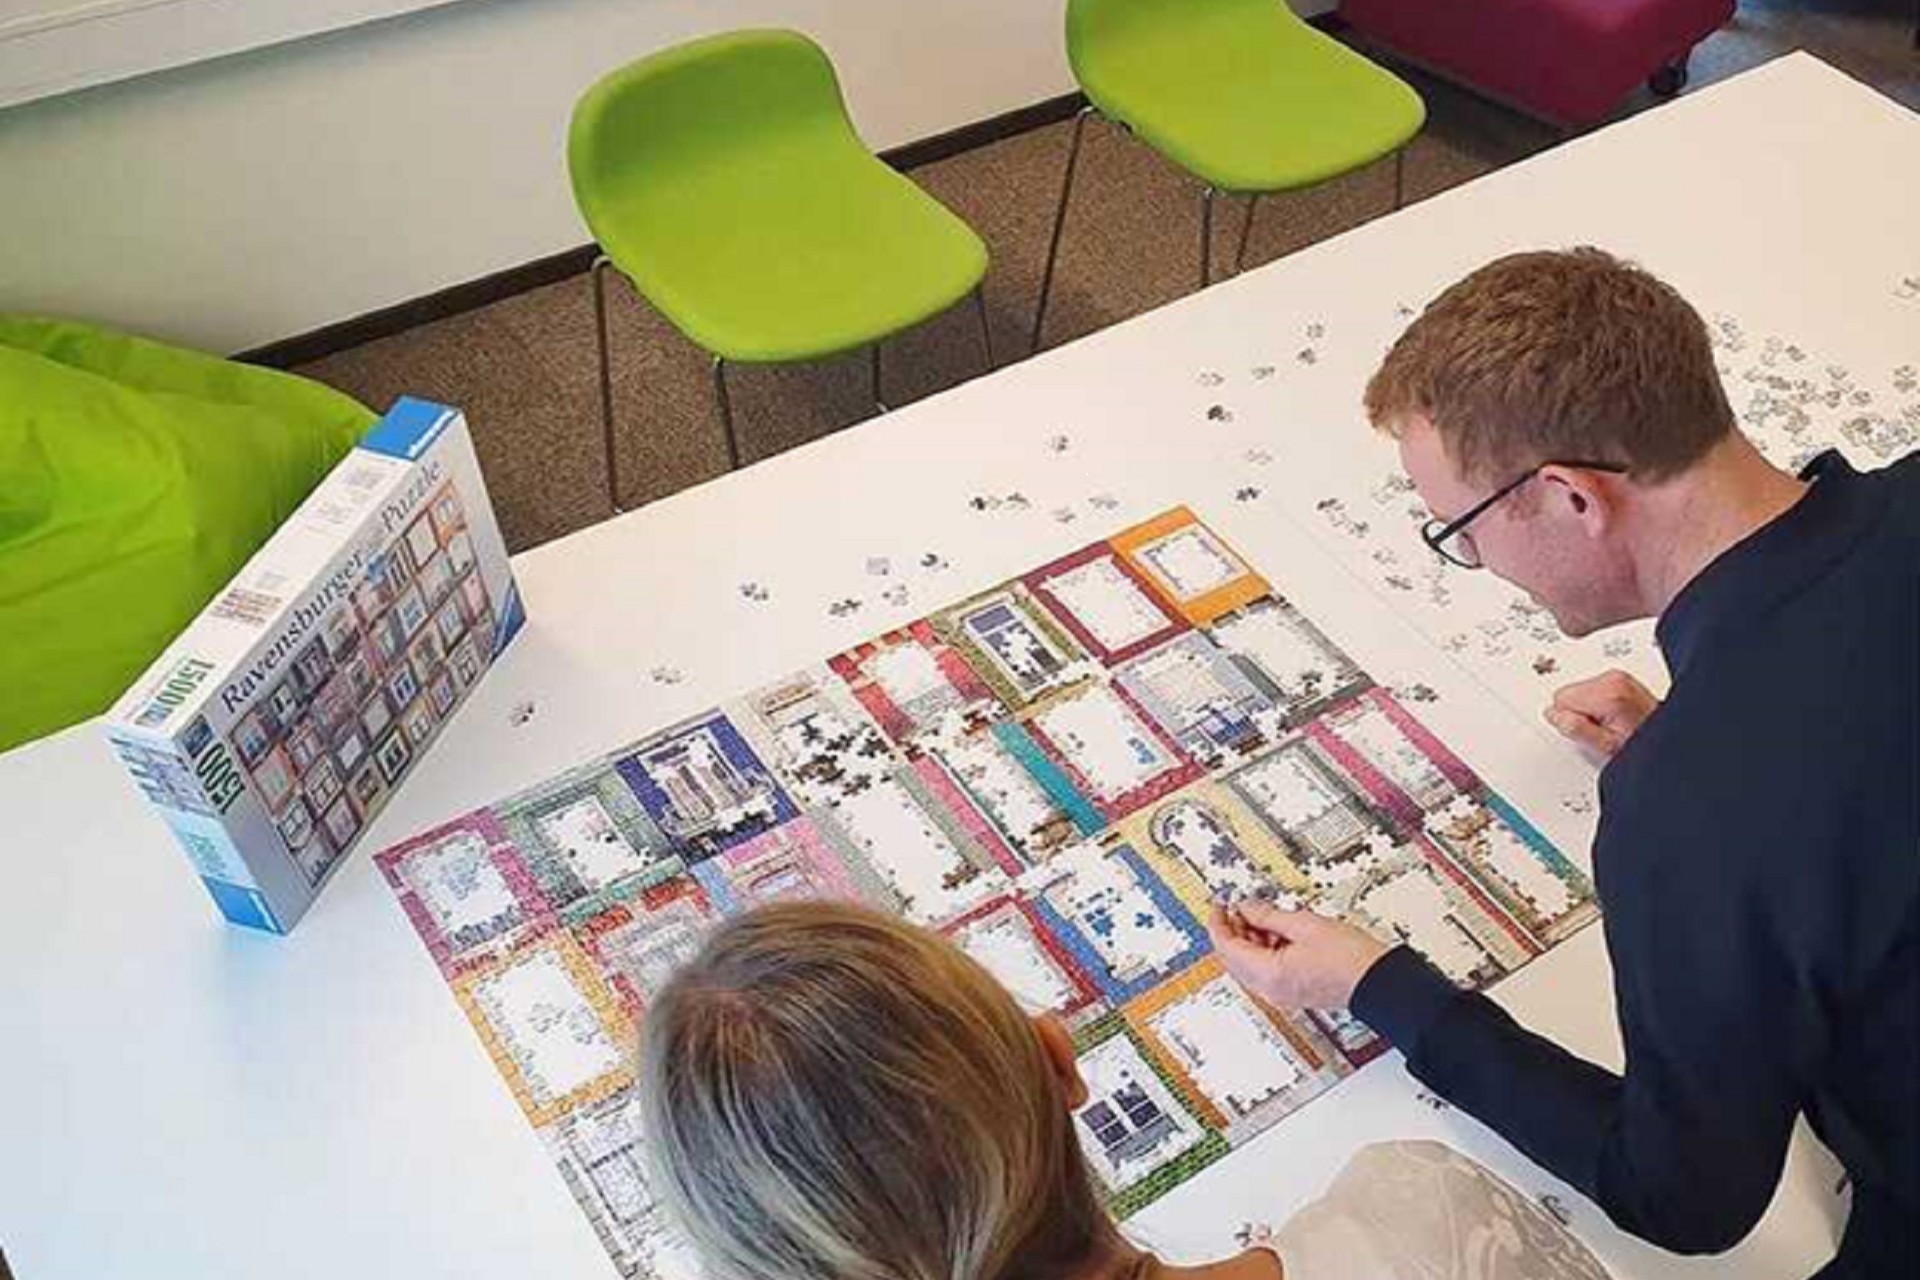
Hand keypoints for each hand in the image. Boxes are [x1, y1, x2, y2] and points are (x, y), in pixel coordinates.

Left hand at [1207, 900, 1389, 1010]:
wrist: (1380, 982)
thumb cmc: (1351, 958)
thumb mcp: (1304, 924)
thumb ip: (1268, 915)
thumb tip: (1246, 907)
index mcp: (1268, 975)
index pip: (1227, 948)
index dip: (1218, 922)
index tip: (1219, 904)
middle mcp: (1271, 989)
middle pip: (1235, 959)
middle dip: (1233, 930)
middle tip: (1238, 907)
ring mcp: (1282, 993)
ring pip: (1250, 965)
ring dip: (1249, 940)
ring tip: (1262, 916)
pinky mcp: (1294, 992)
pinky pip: (1267, 970)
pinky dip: (1265, 950)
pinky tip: (1278, 932)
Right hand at [1544, 669, 1659, 757]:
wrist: (1664, 735)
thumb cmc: (1641, 741)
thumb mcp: (1606, 745)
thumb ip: (1576, 729)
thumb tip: (1554, 714)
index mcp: (1608, 693)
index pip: (1559, 699)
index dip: (1570, 720)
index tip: (1589, 730)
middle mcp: (1612, 678)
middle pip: (1566, 692)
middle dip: (1577, 712)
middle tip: (1599, 727)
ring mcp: (1616, 675)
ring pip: (1576, 690)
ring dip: (1586, 707)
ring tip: (1608, 721)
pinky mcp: (1617, 677)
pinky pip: (1589, 688)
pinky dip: (1595, 702)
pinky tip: (1611, 713)